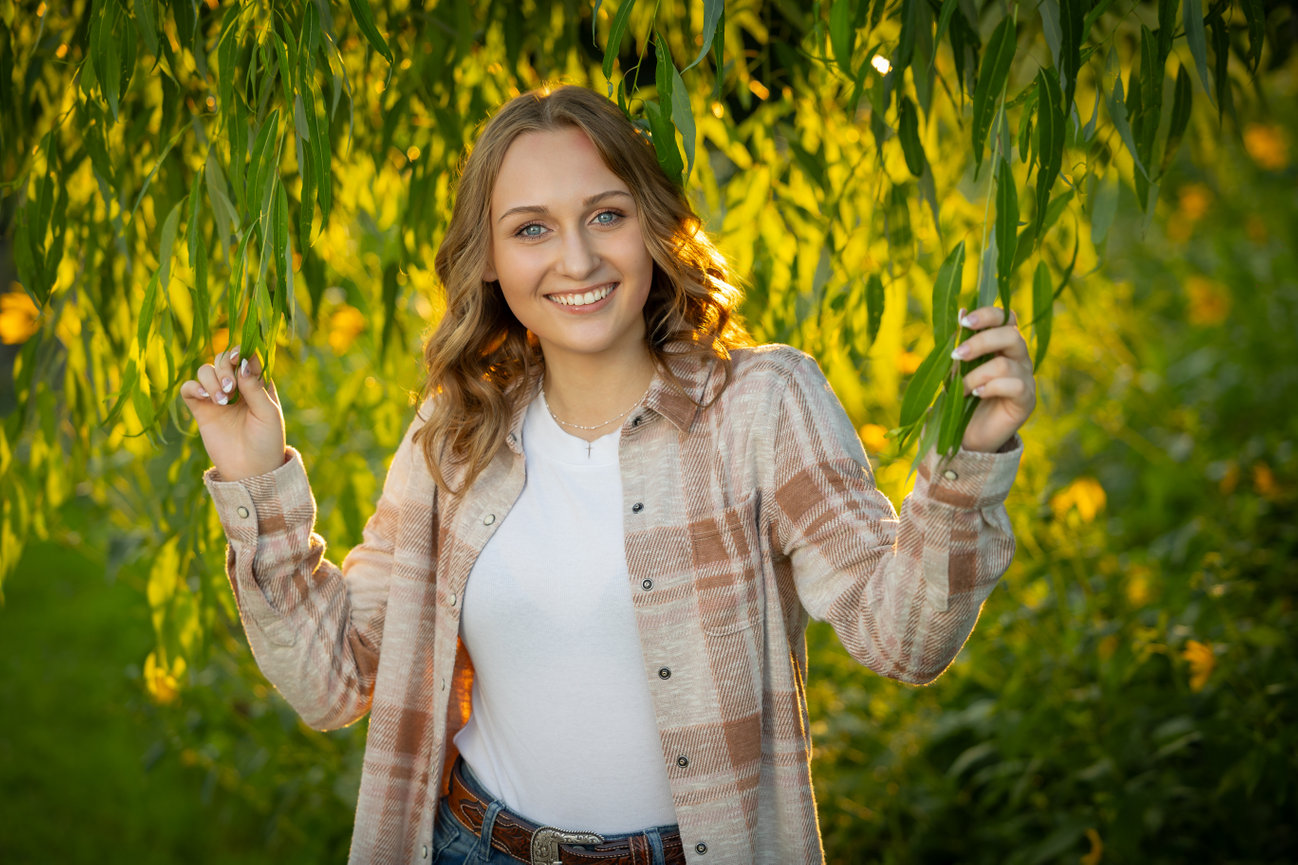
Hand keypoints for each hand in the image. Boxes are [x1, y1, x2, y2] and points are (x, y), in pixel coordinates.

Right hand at [180, 346, 286, 480]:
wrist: (252, 471)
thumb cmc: (267, 442)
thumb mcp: (268, 413)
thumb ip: (255, 387)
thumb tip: (242, 362)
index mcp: (257, 384)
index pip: (246, 356)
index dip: (240, 352)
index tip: (237, 359)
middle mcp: (237, 387)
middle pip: (223, 359)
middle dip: (225, 368)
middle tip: (231, 389)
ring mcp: (217, 397)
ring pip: (205, 370)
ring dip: (211, 380)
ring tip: (222, 401)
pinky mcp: (201, 410)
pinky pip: (189, 388)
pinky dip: (193, 387)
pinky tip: (205, 398)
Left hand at [952, 306, 1036, 452]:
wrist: (969, 435)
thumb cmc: (963, 397)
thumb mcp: (957, 368)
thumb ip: (961, 343)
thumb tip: (961, 311)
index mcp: (1003, 344)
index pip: (1007, 318)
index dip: (989, 315)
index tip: (964, 322)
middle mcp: (1019, 357)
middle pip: (1011, 335)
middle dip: (980, 342)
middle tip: (956, 354)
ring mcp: (1026, 378)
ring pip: (1006, 364)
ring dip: (976, 374)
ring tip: (961, 388)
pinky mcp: (1027, 399)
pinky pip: (1014, 385)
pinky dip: (990, 387)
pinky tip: (976, 394)